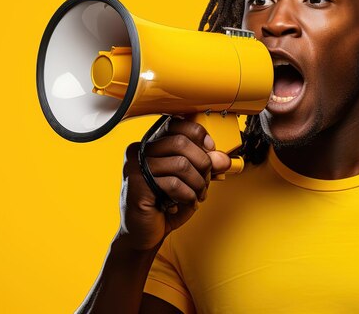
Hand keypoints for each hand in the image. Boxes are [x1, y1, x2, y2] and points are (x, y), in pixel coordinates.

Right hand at [118, 118, 230, 250]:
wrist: (144, 233)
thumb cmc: (164, 203)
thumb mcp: (190, 180)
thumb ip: (204, 166)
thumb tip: (223, 158)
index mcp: (151, 144)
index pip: (177, 124)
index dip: (199, 134)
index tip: (211, 149)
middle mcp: (140, 151)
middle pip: (181, 142)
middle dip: (202, 163)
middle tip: (206, 179)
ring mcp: (135, 168)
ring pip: (181, 164)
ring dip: (198, 183)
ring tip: (198, 194)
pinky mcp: (137, 186)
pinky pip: (173, 184)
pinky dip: (188, 195)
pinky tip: (187, 202)